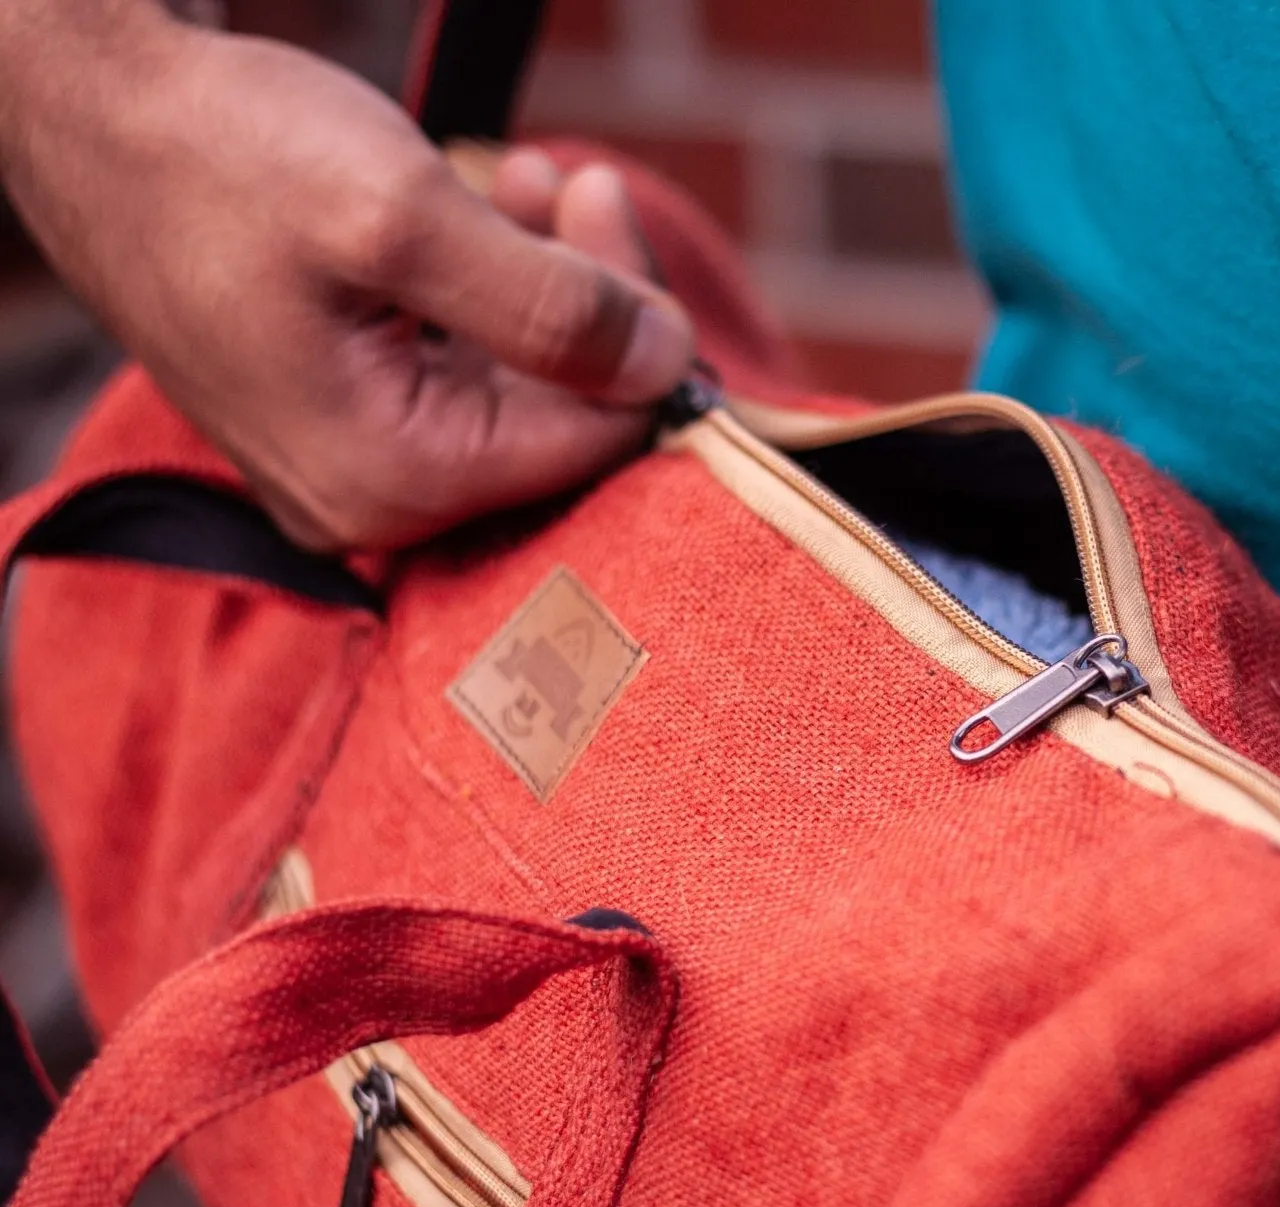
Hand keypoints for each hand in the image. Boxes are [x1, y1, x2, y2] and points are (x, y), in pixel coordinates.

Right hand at [0, 14, 691, 549]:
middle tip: (582, 182)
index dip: (637, 335)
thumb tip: (669, 367)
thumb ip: (550, 305)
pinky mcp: (352, 415)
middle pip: (563, 423)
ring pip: (524, 389)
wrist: (93, 117)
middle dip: (596, 299)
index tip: (610, 209)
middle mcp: (376, 501)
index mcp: (390, 480)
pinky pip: (468, 371)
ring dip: (553, 283)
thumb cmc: (219, 157)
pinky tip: (496, 210)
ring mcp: (359, 463)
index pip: (591, 444)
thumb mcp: (400, 218)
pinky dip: (500, 292)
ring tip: (533, 181)